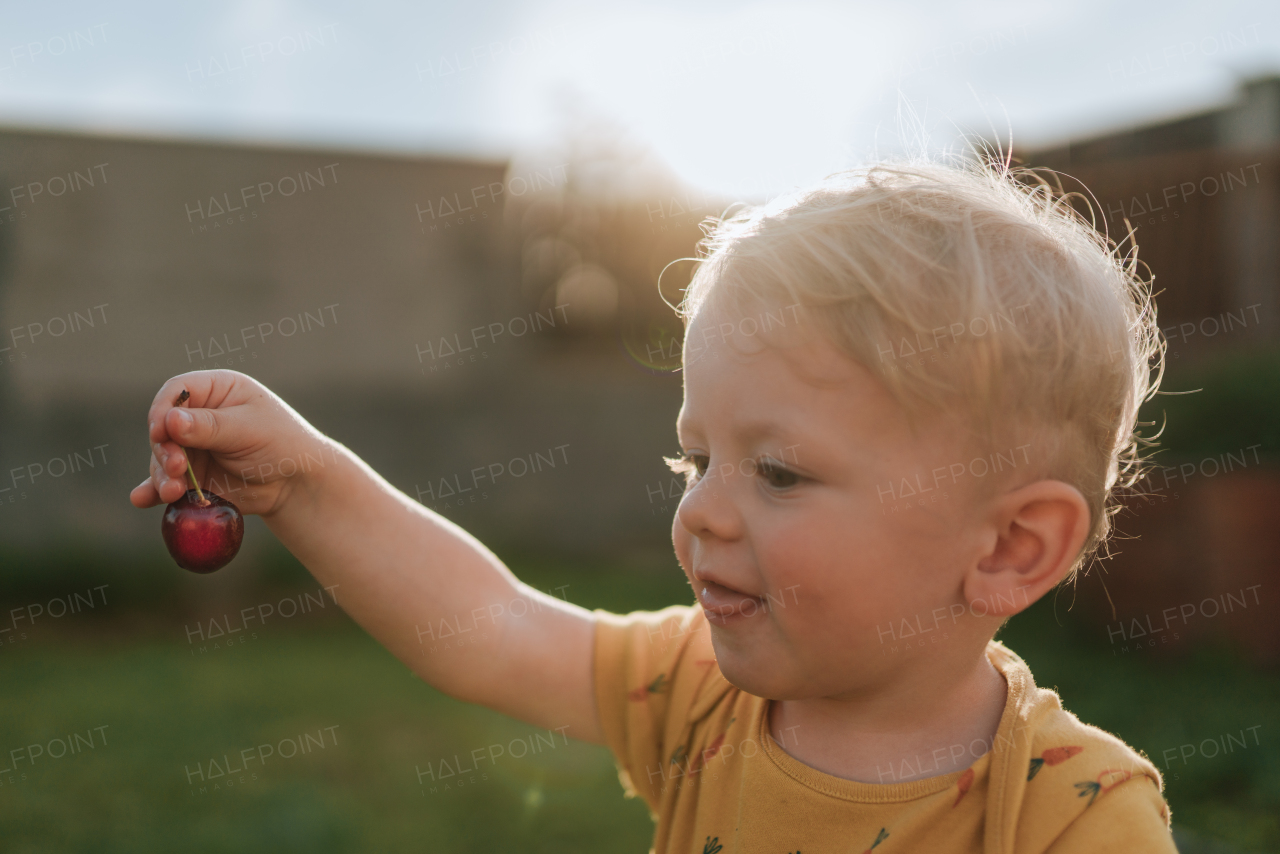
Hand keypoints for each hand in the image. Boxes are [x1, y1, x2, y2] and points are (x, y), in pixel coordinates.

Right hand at [129, 370, 333, 516]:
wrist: (296, 483)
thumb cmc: (282, 444)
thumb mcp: (249, 429)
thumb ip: (210, 426)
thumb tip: (170, 420)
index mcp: (217, 390)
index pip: (177, 391)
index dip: (163, 410)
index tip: (161, 431)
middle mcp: (198, 416)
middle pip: (163, 427)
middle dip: (164, 449)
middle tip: (176, 467)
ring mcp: (192, 447)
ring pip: (161, 457)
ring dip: (161, 475)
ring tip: (173, 492)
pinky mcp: (191, 476)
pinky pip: (165, 482)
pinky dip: (153, 491)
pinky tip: (142, 499)